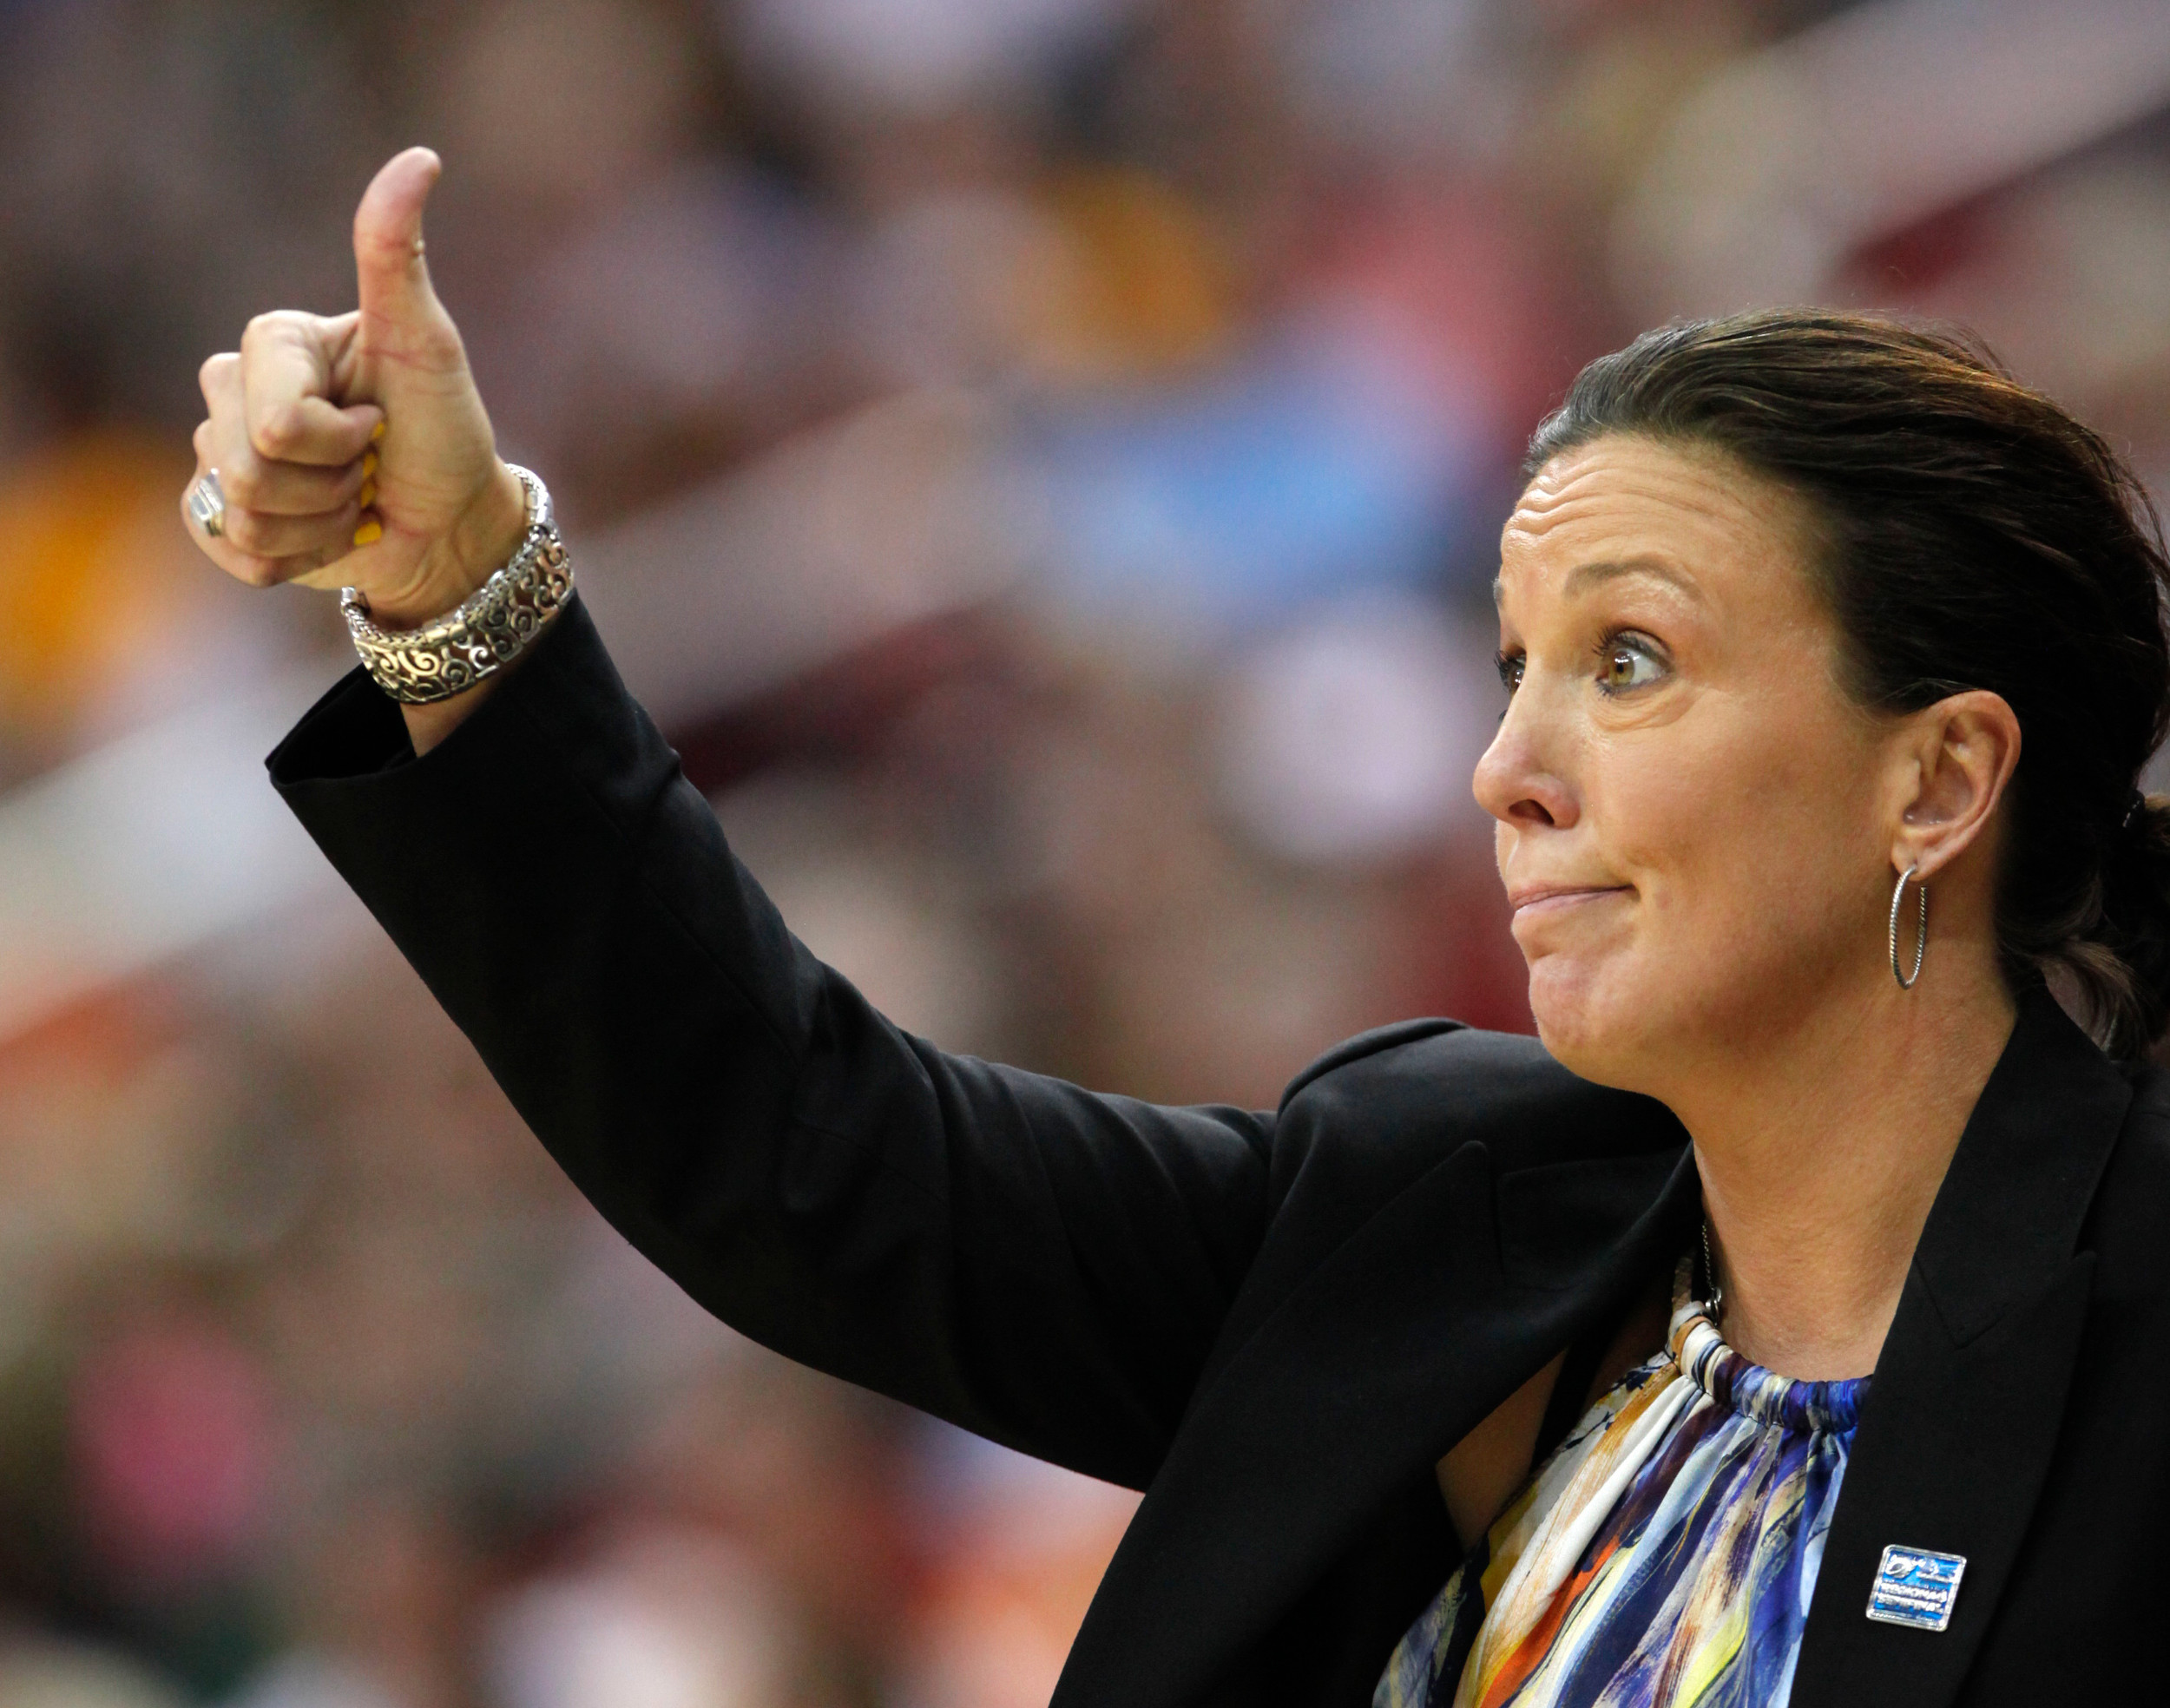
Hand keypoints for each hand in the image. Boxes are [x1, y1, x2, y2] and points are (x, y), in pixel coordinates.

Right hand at [183, 148, 525, 630]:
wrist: (452, 524)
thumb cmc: (446, 431)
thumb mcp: (427, 344)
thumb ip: (398, 256)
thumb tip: (420, 157)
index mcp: (274, 343)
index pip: (277, 417)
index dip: (338, 439)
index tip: (380, 425)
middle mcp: (235, 390)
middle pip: (247, 465)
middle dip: (327, 485)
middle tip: (366, 468)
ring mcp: (223, 453)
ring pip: (240, 510)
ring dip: (317, 524)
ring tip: (352, 501)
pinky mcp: (222, 514)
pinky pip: (230, 547)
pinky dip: (292, 558)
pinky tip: (325, 535)